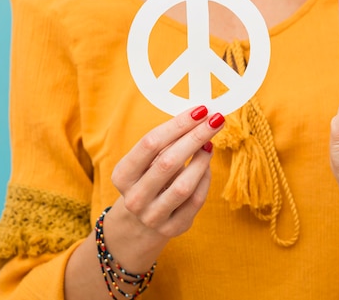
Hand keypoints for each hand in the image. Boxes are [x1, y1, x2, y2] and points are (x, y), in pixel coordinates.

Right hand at [111, 106, 224, 239]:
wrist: (139, 224)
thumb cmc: (147, 180)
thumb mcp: (146, 162)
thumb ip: (167, 143)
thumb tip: (200, 118)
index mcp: (123, 175)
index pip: (150, 143)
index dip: (177, 125)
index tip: (200, 110)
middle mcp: (135, 198)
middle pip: (168, 162)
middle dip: (195, 137)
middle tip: (216, 120)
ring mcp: (153, 216)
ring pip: (183, 185)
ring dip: (201, 160)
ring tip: (210, 143)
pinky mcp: (174, 228)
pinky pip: (196, 201)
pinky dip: (205, 179)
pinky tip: (206, 164)